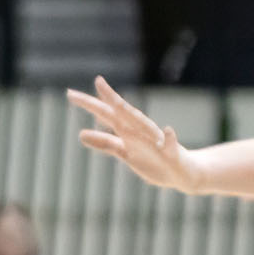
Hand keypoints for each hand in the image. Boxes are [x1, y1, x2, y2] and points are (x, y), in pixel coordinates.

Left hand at [67, 77, 203, 193]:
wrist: (181, 173)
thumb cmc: (152, 160)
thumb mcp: (125, 152)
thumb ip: (105, 142)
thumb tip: (81, 134)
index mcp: (129, 132)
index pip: (108, 114)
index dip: (92, 103)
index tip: (71, 92)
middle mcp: (141, 132)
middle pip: (123, 113)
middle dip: (109, 99)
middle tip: (96, 81)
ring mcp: (157, 142)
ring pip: (144, 126)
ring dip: (133, 115)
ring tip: (119, 103)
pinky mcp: (172, 155)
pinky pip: (171, 146)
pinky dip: (169, 138)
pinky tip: (168, 130)